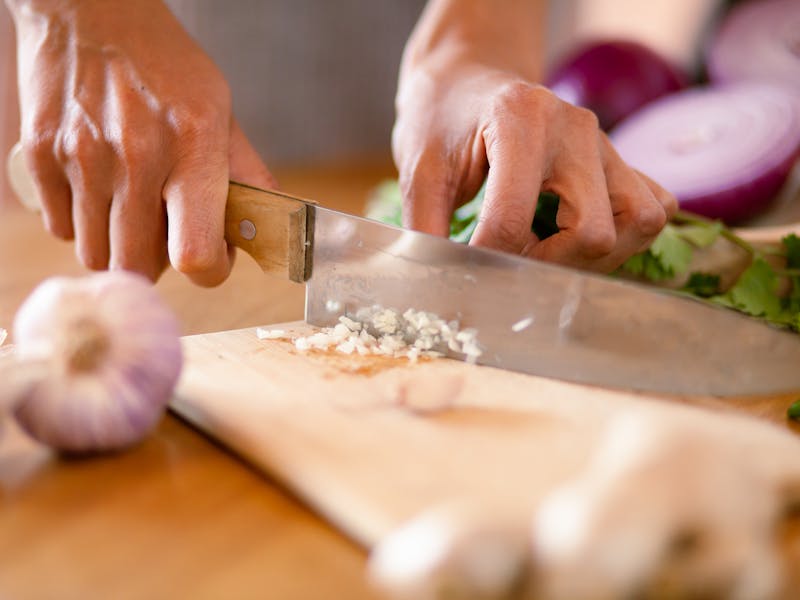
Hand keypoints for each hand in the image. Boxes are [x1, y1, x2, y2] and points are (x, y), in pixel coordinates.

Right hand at [8, 0, 275, 284]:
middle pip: (138, 267)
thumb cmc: (168, 67)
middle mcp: (135, 157)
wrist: (92, 11)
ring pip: (96, 255)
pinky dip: (82, 223)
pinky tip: (99, 191)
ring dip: (118, 246)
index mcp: (193, 148)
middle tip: (167, 236)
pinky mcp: (39, 156)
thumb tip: (269, 233)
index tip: (210, 258)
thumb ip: (247, 178)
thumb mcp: (223, 114)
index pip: (196, 256)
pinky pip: (60, 228)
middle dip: (159, 264)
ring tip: (131, 209)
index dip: (209, 271)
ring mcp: (81, 158)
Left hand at [393, 54, 676, 272]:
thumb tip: (434, 284)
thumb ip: (424, 226)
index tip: (469, 269)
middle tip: (511, 265)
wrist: (468, 80)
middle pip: (594, 233)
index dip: (487, 261)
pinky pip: (654, 208)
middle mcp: (576, 129)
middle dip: (550, 267)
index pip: (512, 219)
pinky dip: (625, 237)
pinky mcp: (620, 159)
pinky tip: (575, 237)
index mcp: (520, 121)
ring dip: (595, 257)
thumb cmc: (442, 120)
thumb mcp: (418, 169)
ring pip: (639, 222)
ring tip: (546, 254)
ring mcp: (606, 143)